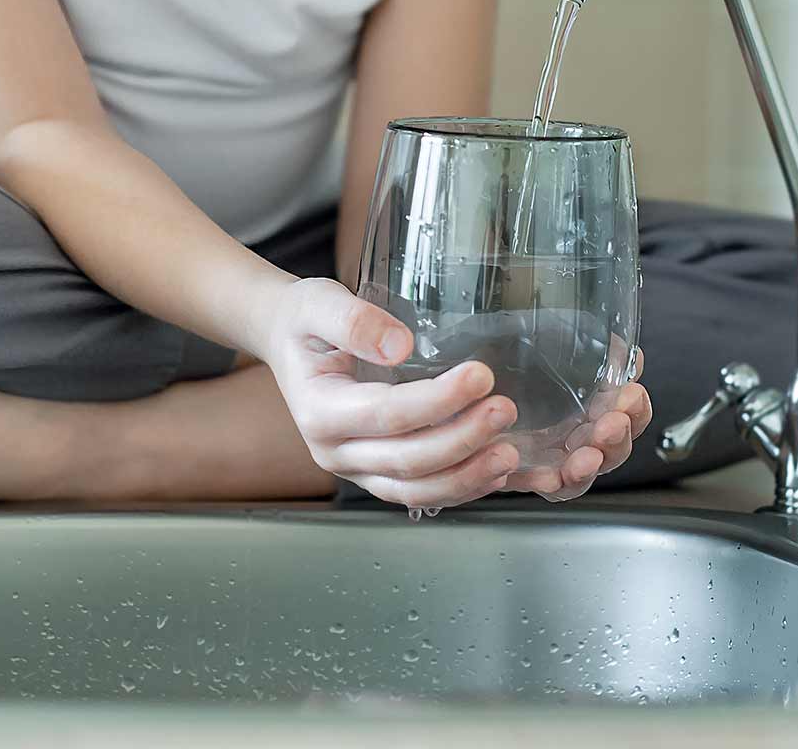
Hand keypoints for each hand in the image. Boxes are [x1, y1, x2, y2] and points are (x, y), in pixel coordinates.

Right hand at [257, 277, 519, 509]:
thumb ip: (354, 322)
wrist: (286, 340)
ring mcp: (356, 468)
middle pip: (406, 460)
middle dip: (462, 440)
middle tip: (505, 410)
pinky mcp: (377, 472)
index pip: (386, 415)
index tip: (480, 377)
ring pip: (416, 490)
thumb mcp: (318, 304)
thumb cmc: (303, 321)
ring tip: (511, 455)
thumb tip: (401, 346)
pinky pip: (423, 492)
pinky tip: (501, 475)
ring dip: (467, 478)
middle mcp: (334, 451)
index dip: (437, 401)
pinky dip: (465, 487)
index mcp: (319, 411)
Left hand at [501, 344, 651, 501]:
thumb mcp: (549, 353)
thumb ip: (592, 355)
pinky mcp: (529, 475)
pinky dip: (550, 483)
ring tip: (586, 459)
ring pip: (584, 473)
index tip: (632, 393)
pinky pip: (544, 486)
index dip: (637, 408)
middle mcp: (581, 438)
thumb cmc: (517, 375)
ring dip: (589, 466)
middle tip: (613, 424)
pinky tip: (548, 476)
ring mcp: (557, 460)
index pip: (630, 413)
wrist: (471, 402)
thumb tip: (622, 347)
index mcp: (595, 409)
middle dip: (618, 436)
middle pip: (614, 448)